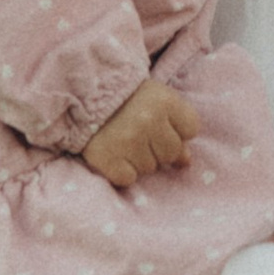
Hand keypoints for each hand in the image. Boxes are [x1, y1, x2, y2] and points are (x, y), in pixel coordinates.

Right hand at [82, 79, 201, 184]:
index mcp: (165, 100)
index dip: (176, 130)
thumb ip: (177, 126)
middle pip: (172, 153)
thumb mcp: (157, 100)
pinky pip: (128, 178)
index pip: (191, 130)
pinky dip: (121, 171)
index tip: (159, 123)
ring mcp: (128, 140)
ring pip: (149, 168)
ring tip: (124, 140)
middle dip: (158, 148)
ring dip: (138, 159)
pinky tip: (113, 154)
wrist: (83, 95)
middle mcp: (148, 120)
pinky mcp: (108, 159)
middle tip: (138, 133)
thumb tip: (186, 162)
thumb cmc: (127, 99)